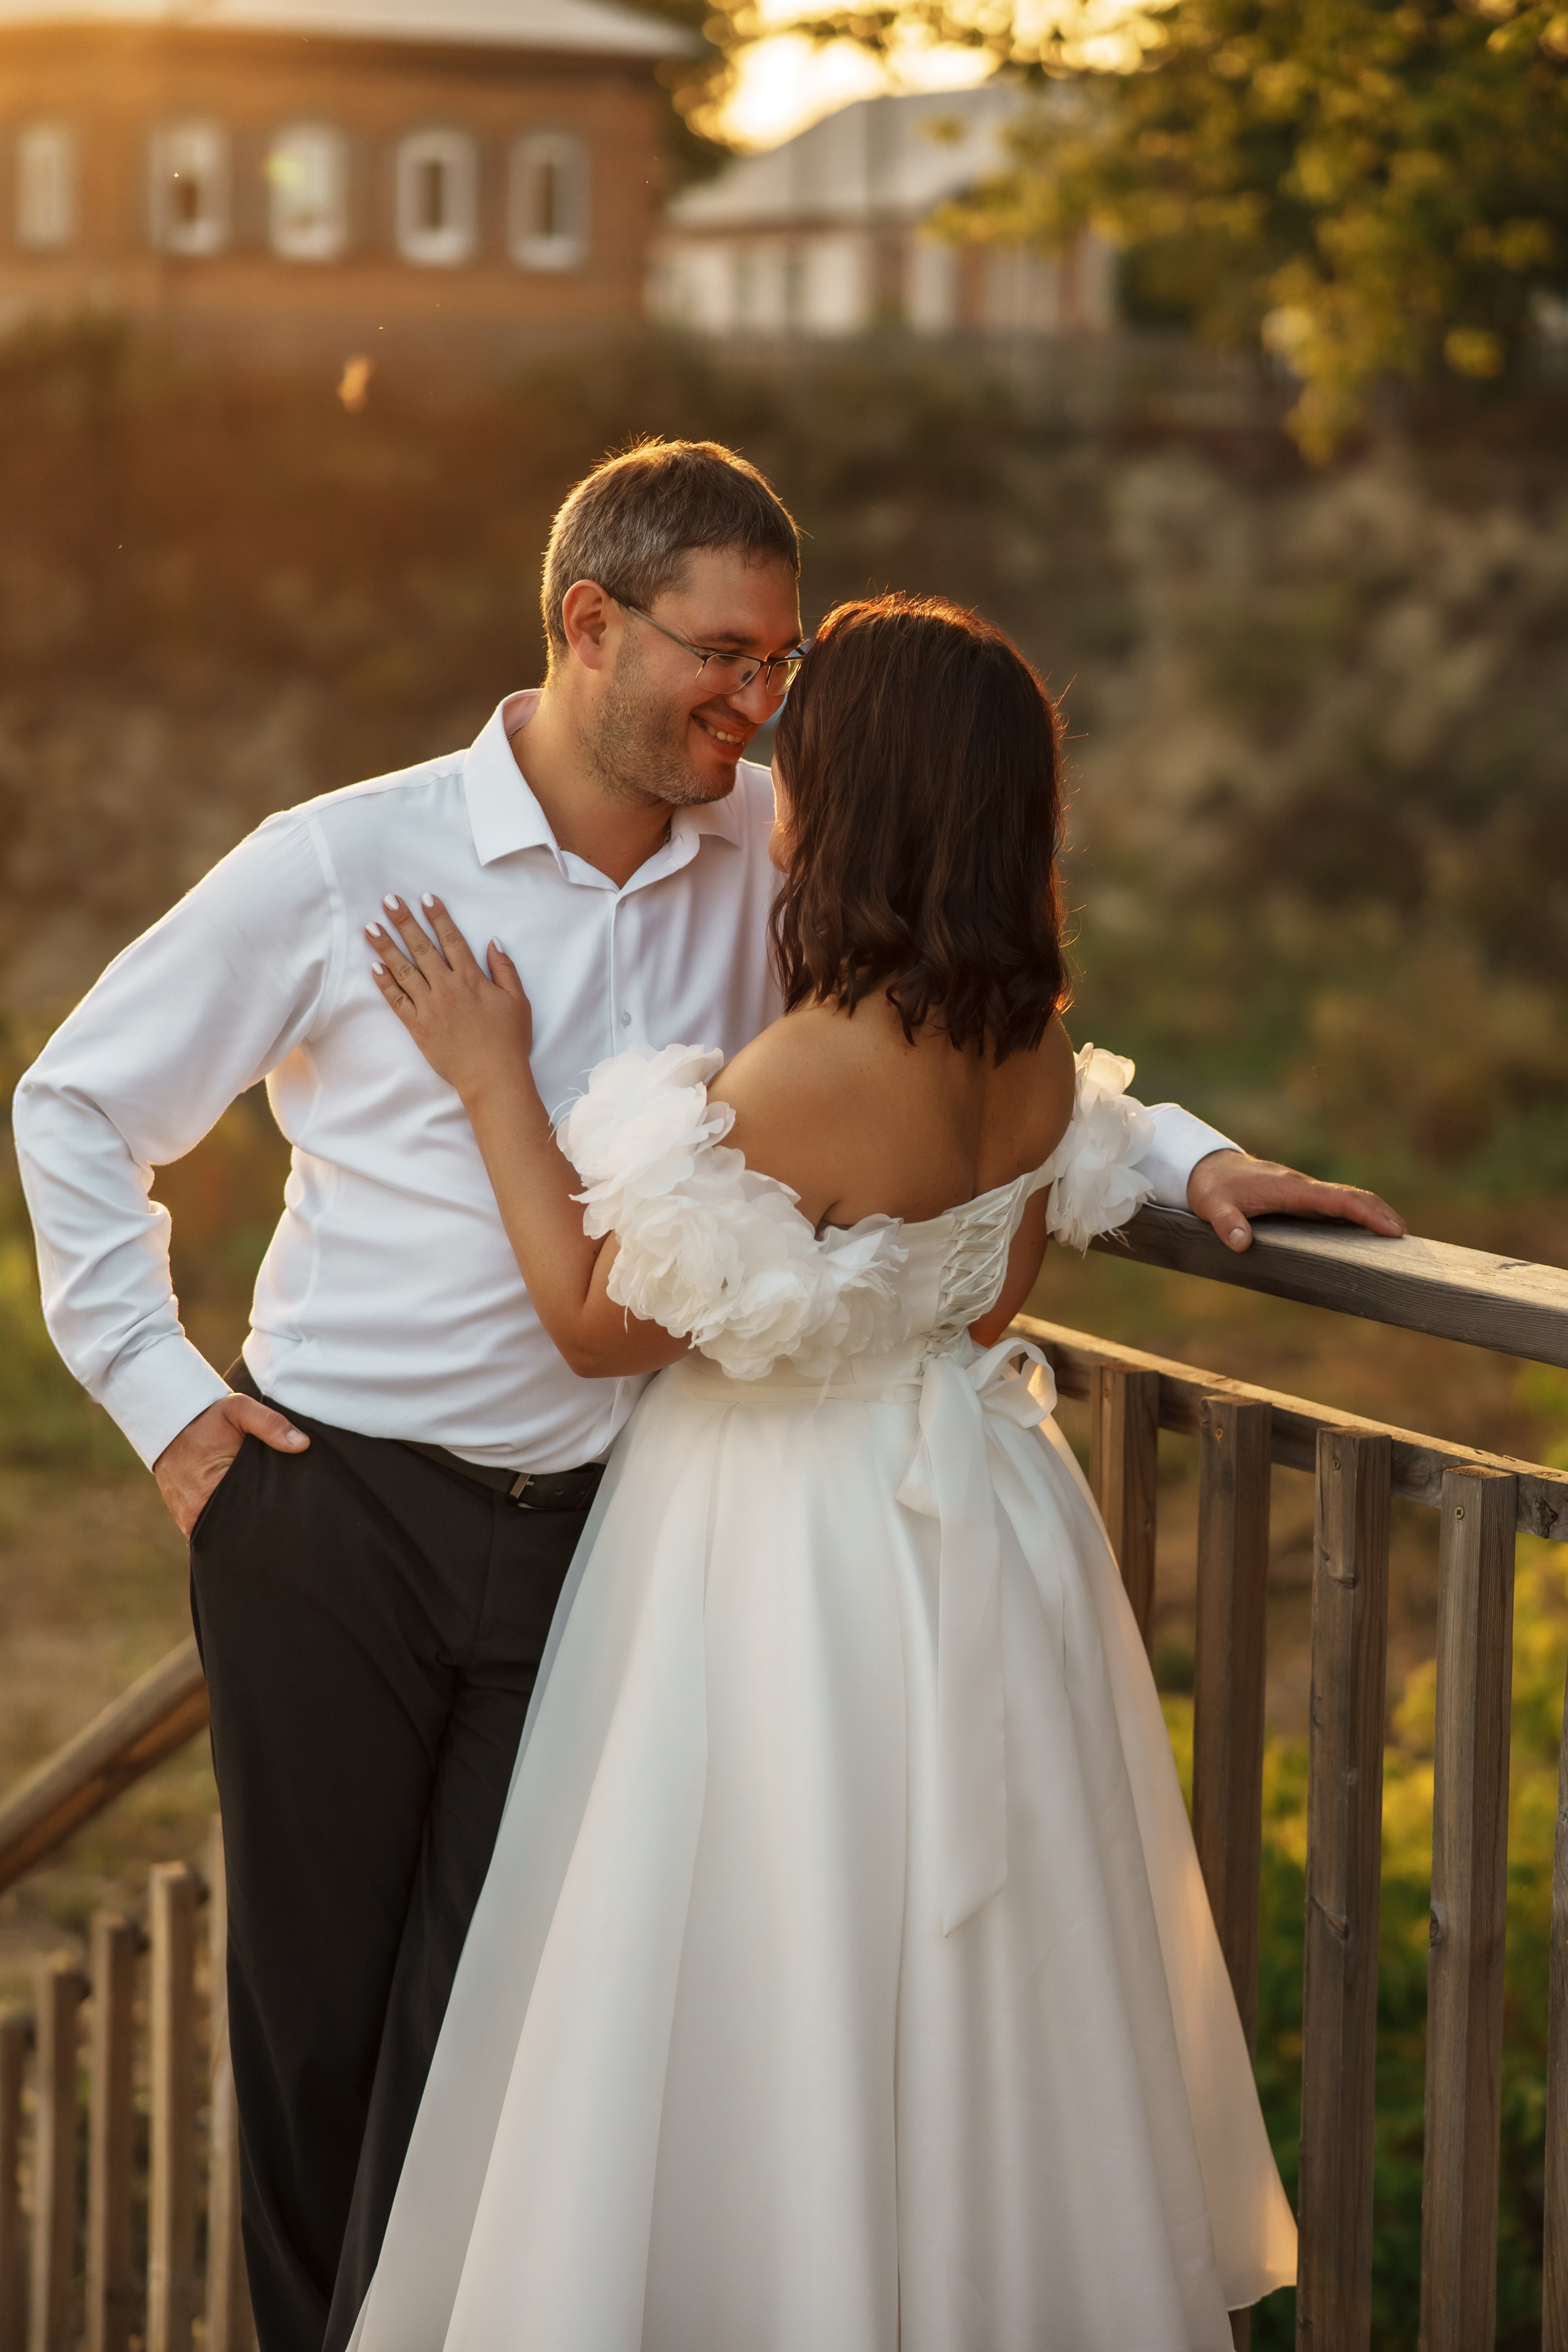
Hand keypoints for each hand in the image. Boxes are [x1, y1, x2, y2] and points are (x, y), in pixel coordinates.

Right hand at [154, 1393, 308, 1537]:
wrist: (169, 1424)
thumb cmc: (207, 1418)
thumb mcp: (239, 1409)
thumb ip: (270, 1424)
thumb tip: (302, 1444)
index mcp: (214, 1485)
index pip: (252, 1513)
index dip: (272, 1512)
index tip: (290, 1510)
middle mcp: (198, 1509)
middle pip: (238, 1529)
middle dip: (259, 1524)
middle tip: (283, 1521)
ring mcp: (189, 1518)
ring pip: (225, 1533)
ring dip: (241, 1528)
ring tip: (265, 1524)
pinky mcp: (185, 1520)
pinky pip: (211, 1532)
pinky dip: (226, 1528)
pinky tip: (243, 1522)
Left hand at [368, 896, 533, 1103]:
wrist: (492, 1076)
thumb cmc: (508, 1040)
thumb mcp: (518, 1000)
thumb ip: (505, 969)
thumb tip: (493, 943)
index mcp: (471, 978)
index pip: (451, 939)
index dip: (438, 917)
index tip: (426, 898)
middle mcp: (446, 987)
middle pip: (421, 948)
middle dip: (404, 922)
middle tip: (388, 901)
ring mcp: (429, 1006)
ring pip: (403, 970)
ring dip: (386, 947)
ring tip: (371, 928)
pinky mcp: (417, 1026)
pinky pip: (397, 1000)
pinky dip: (385, 983)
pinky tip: (374, 967)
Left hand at [1186, 1148, 1406, 1253]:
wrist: (1207, 1167)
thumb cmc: (1213, 1188)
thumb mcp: (1214, 1206)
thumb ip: (1228, 1224)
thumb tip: (1241, 1244)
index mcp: (1289, 1189)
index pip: (1337, 1199)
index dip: (1366, 1213)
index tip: (1392, 1228)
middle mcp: (1302, 1188)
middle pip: (1351, 1197)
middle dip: (1380, 1213)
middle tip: (1404, 1236)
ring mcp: (1303, 1192)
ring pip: (1346, 1200)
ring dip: (1372, 1214)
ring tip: (1396, 1237)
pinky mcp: (1300, 1198)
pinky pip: (1334, 1206)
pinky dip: (1355, 1215)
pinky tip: (1366, 1234)